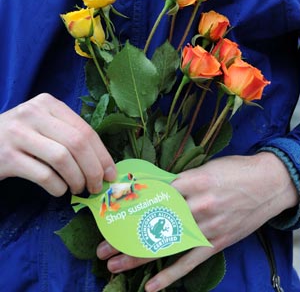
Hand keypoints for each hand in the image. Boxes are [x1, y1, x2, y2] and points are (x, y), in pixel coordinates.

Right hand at [0, 93, 115, 195]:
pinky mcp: (7, 157)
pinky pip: (44, 175)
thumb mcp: (43, 124)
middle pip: (77, 143)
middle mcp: (33, 114)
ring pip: (62, 159)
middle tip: (97, 186)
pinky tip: (60, 190)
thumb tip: (103, 163)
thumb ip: (69, 134)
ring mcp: (18, 134)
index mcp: (48, 103)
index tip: (111, 173)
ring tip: (78, 188)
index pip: (85, 129)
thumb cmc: (20, 135)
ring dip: (77, 179)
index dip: (102, 154)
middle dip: (94, 169)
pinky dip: (58, 187)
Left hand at [97, 152, 297, 291]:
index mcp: (193, 181)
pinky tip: (152, 286)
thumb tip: (154, 190)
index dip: (129, 206)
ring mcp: (207, 226)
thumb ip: (180, 181)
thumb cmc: (235, 171)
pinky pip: (190, 262)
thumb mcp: (205, 168)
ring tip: (114, 265)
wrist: (270, 182)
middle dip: (125, 237)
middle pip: (153, 223)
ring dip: (138, 257)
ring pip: (166, 245)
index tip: (110, 214)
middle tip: (102, 247)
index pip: (153, 195)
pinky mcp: (217, 242)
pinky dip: (171, 276)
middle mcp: (198, 205)